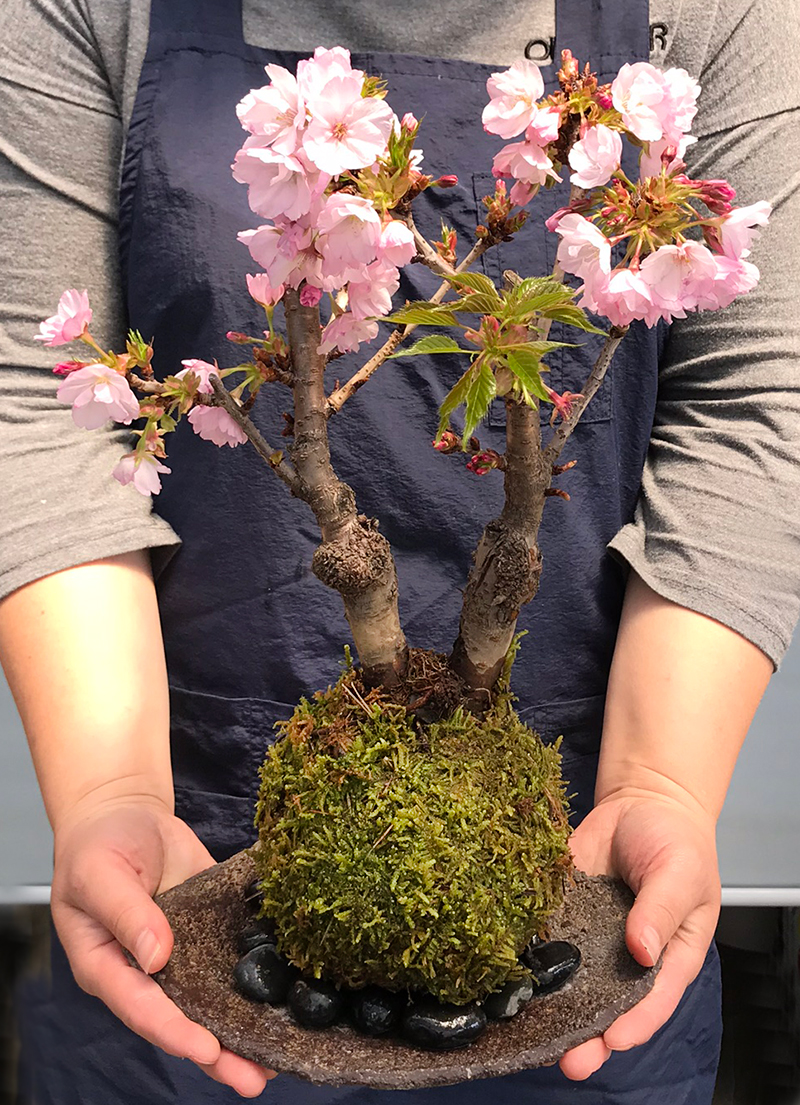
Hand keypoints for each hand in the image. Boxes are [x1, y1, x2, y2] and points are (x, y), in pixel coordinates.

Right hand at [51, 796, 276, 1097]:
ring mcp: (179, 955)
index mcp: (107, 966)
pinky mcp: (207, 934)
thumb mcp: (100, 873)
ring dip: (241, 1028)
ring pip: (210, 1001)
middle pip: (180, 1020)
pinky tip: (286, 998)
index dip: (173, 1031)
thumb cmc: (98, 845)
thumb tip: (157, 956)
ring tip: (279, 1058)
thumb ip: (127, 913)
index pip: (141, 1008)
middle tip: (254, 1078)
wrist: (125, 813)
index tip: (206, 1047)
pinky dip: (256, 981)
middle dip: (217, 1052)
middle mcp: (145, 972)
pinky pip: (231, 962)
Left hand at [556, 791, 720, 1080]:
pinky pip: (544, 940)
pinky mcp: (562, 913)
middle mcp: (626, 957)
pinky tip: (507, 973)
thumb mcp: (680, 872)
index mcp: (668, 956)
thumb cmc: (675, 841)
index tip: (613, 1042)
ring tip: (529, 1031)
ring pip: (570, 982)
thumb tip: (643, 949)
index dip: (634, 1025)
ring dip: (550, 1008)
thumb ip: (661, 908)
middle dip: (586, 1036)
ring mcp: (591, 937)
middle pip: (608, 1006)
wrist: (641, 803)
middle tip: (567, 1061)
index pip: (653, 1001)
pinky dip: (528, 958)